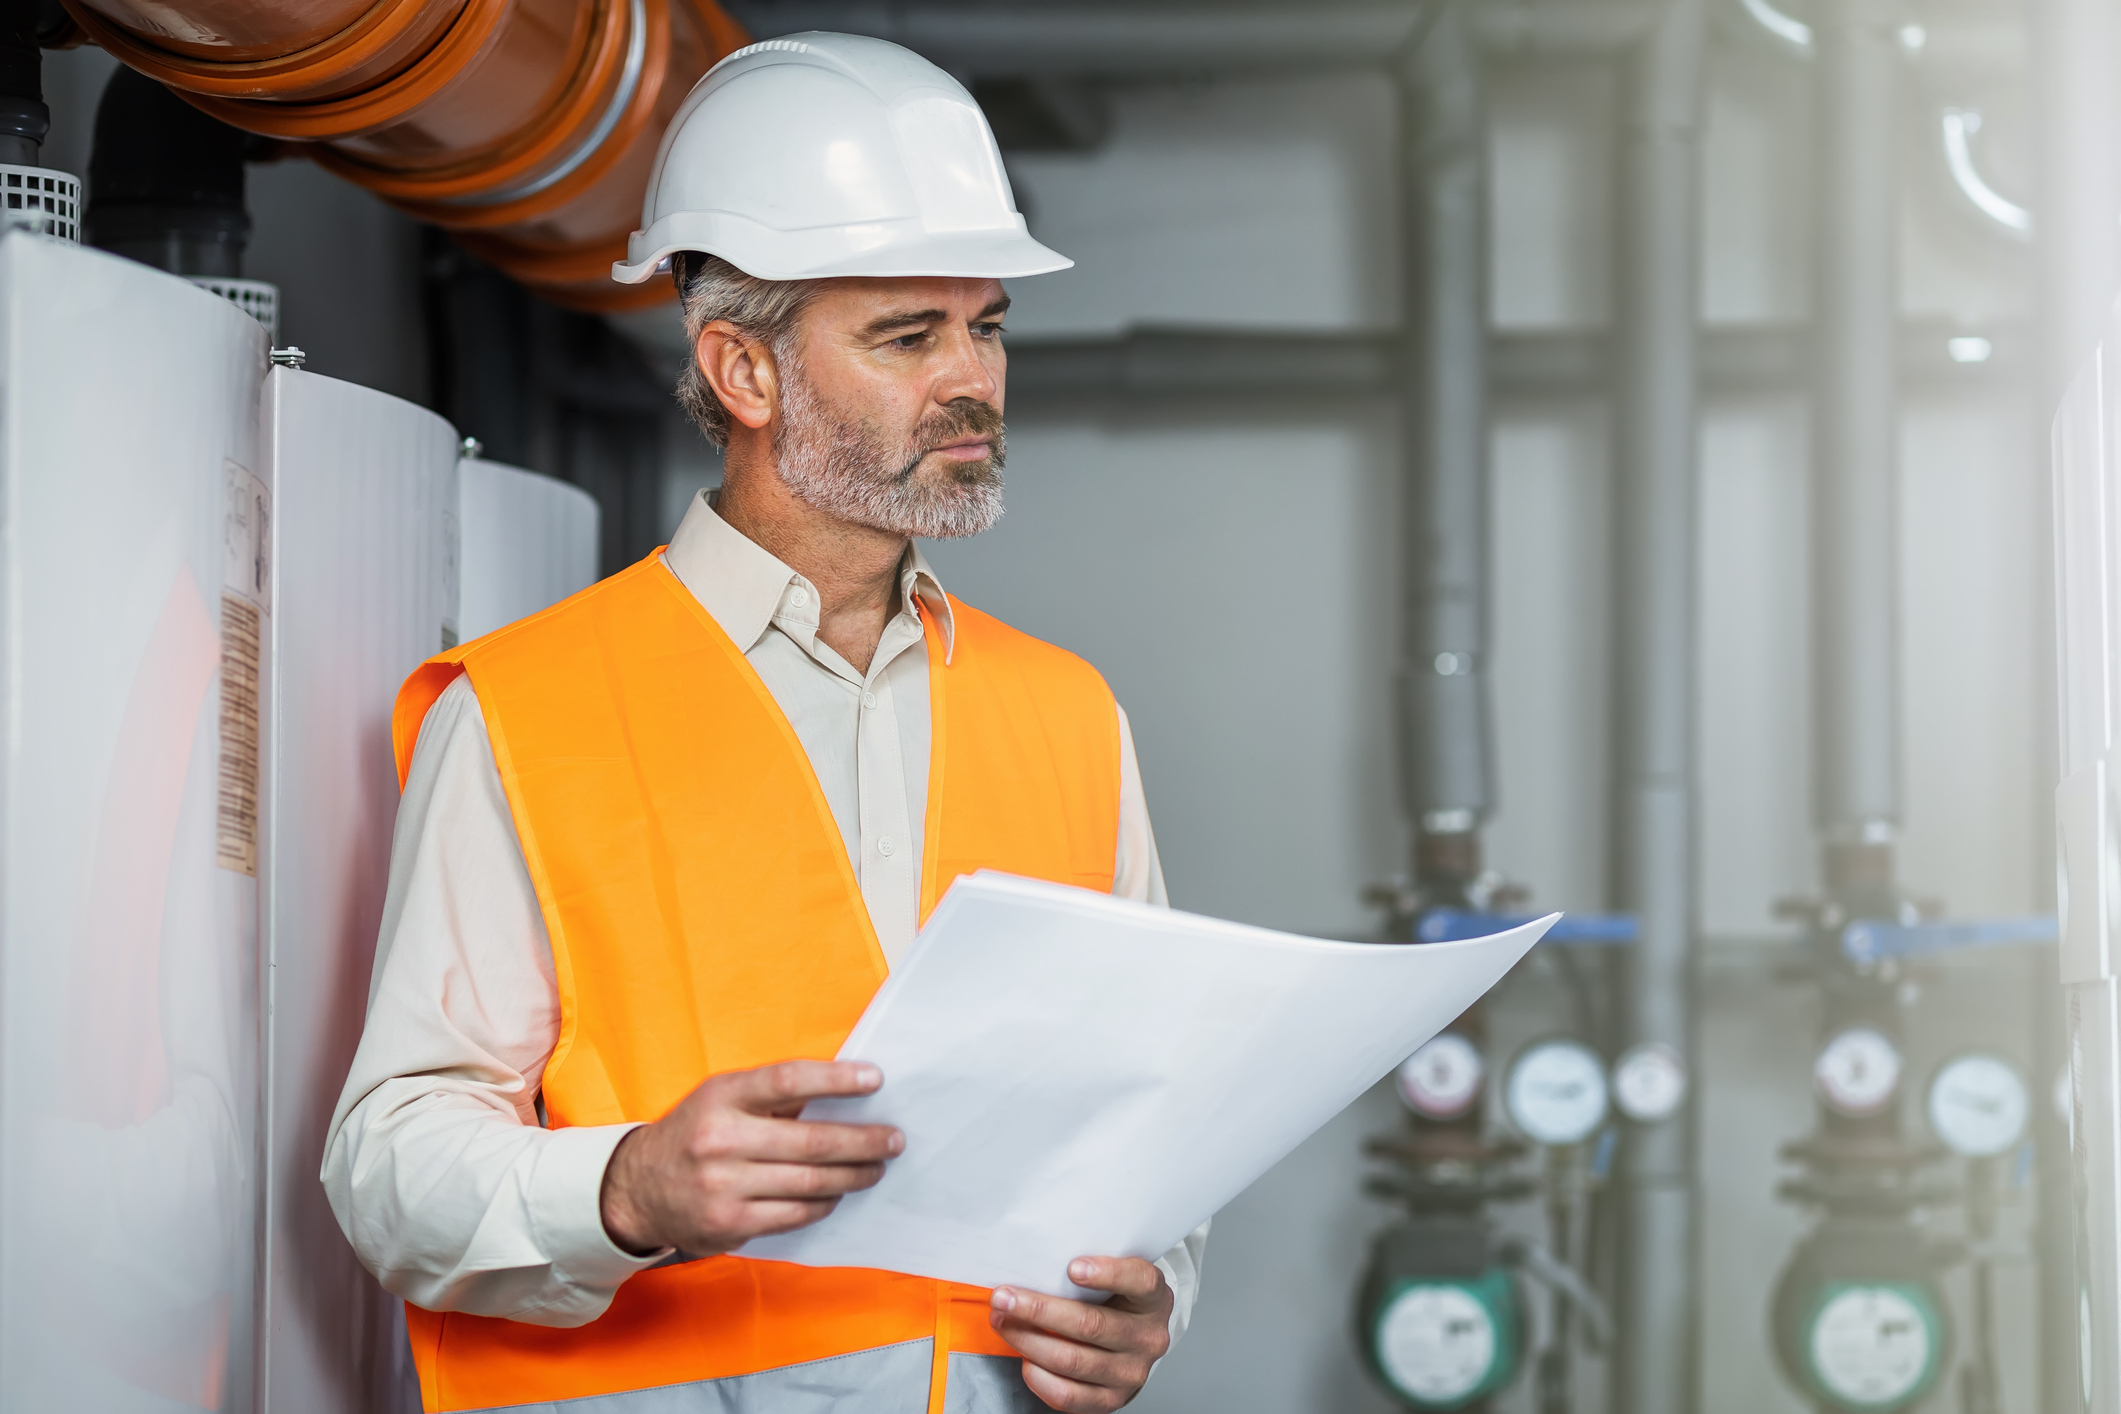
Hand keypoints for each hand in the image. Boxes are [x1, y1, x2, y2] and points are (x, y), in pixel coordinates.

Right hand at [598, 1060, 901, 1255]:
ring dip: (852, 1176)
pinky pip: (794, 1214)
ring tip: (876, 1167)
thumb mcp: (721, 1099)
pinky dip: (824, 1203)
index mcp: (721, 1097)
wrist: (636, 1190)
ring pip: (809, 1183)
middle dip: (862, 1141)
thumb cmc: (694, 1134)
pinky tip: (839, 1194)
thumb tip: (844, 1095)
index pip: (788, 1081)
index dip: (836, 1079)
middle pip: (810, 1141)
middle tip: (893, 1139)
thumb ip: (773, 1097)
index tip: (875, 1079)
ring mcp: (723, 1186)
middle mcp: (720, 1140)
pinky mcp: (729, 1224)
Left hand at [990, 1256, 1173, 1411]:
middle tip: (1004, 1297)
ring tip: (1004, 1323)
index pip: (1140, 1281)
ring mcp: (1131, 1372)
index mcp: (1153, 1299)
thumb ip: (1091, 1266)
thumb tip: (1038, 1260)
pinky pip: (1068, 1394)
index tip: (1072, 1267)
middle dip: (1038, 1309)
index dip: (1108, 1274)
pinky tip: (1024, 1359)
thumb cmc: (1117, 1302)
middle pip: (1089, 1324)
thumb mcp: (1118, 1276)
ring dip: (1028, 1340)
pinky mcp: (1111, 1399)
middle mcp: (1147, 1337)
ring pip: (1071, 1359)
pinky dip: (1038, 1377)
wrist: (1136, 1343)